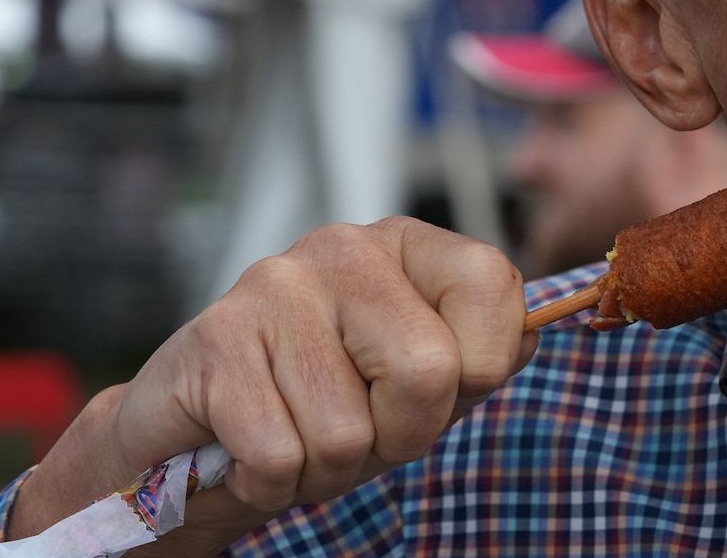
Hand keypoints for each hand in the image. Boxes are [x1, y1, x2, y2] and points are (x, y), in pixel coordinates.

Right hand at [8, 218, 535, 549]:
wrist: (192, 441)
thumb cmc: (321, 405)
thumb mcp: (420, 380)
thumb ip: (484, 353)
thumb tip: (533, 331)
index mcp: (408, 245)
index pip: (493, 290)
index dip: (471, 375)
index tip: (425, 390)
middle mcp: (345, 247)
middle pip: (429, 373)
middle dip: (397, 434)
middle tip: (354, 428)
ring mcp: (275, 285)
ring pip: (350, 428)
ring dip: (326, 466)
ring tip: (294, 434)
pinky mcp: (214, 340)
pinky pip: (281, 454)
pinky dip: (270, 482)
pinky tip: (248, 450)